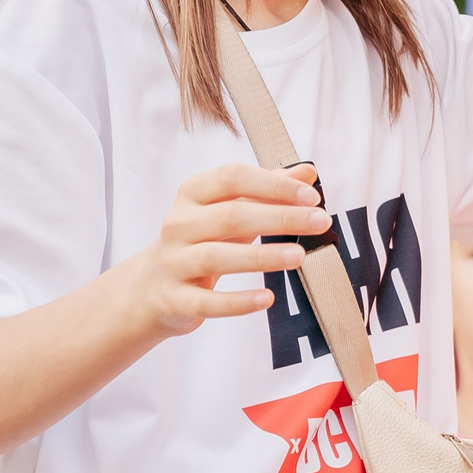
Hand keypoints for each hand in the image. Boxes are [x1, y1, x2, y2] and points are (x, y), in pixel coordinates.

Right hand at [118, 164, 329, 339]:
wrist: (152, 287)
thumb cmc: (203, 240)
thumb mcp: (230, 210)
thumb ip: (268, 190)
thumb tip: (308, 171)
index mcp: (193, 194)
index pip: (233, 178)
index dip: (274, 185)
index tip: (312, 196)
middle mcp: (179, 224)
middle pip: (230, 216)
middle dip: (279, 217)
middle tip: (321, 222)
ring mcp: (173, 262)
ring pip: (217, 256)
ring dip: (262, 256)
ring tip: (299, 256)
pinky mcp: (175, 298)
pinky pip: (208, 301)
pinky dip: (238, 301)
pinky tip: (267, 298)